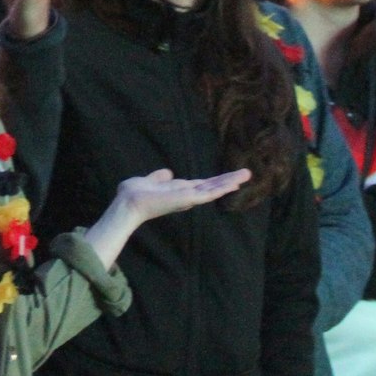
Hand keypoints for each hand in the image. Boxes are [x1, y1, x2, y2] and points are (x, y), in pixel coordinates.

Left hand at [113, 167, 250, 223]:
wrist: (128, 203)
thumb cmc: (134, 194)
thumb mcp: (149, 181)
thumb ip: (159, 178)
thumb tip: (168, 172)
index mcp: (178, 190)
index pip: (202, 185)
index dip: (216, 181)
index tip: (229, 178)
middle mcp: (186, 195)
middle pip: (212, 186)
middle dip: (229, 180)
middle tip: (246, 174)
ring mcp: (188, 198)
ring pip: (215, 189)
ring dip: (231, 181)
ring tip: (247, 174)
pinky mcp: (188, 199)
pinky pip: (209, 193)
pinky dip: (222, 188)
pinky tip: (234, 183)